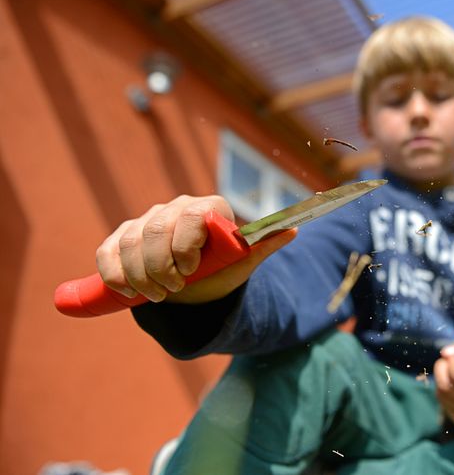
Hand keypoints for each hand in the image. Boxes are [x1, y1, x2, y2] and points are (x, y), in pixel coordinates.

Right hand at [96, 195, 295, 303]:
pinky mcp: (122, 238)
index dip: (186, 244)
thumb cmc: (224, 268)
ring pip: (129, 241)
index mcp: (208, 208)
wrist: (199, 283)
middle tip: (173, 291)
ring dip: (139, 275)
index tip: (190, 271)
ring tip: (157, 296)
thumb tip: (294, 230)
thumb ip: (265, 245)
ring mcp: (146, 220)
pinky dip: (113, 273)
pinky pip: (107, 250)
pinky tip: (126, 291)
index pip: (192, 215)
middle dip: (160, 266)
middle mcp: (176, 207)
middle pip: (155, 229)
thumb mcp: (244, 261)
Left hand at [434, 340, 453, 427]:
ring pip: (442, 391)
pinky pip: (442, 400)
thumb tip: (447, 352)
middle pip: (449, 385)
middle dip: (444, 366)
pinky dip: (442, 387)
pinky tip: (452, 382)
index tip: (452, 352)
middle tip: (449, 357)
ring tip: (450, 367)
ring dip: (441, 374)